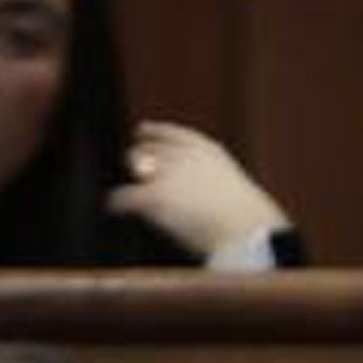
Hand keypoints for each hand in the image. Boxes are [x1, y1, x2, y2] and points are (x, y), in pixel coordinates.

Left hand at [106, 119, 285, 262]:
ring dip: (133, 176)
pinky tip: (115, 207)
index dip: (153, 131)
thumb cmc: (246, 220)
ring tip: (132, 192)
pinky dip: (119, 202)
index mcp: (207, 151)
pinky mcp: (154, 194)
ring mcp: (168, 172)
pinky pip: (125, 195)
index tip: (141, 130)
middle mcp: (185, 154)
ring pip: (135, 162)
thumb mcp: (232, 189)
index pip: (172, 133)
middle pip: (148, 146)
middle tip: (137, 169)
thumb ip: (211, 181)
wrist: (246, 231)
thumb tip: (192, 192)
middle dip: (139, 156)